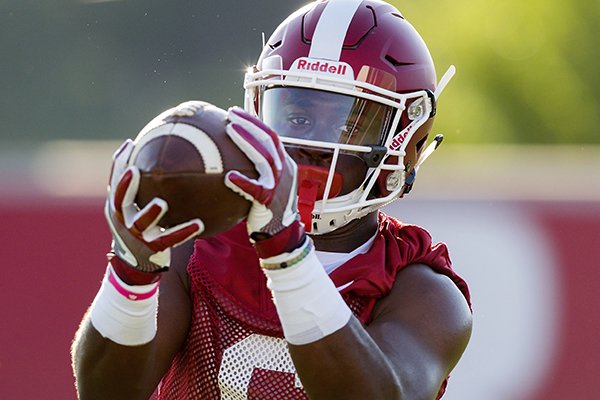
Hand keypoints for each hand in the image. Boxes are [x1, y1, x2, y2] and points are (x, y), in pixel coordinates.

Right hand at [105, 140, 203, 273]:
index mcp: (117, 207)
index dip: (118, 164)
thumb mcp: (132, 208)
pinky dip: (185, 231)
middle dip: (125, 185)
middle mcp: (123, 220)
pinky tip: (200, 223)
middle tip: (134, 170)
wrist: (135, 264)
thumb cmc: (136, 226)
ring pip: (142, 223)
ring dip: (151, 213)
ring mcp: (137, 236)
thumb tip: (156, 152)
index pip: (114, 182)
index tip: (130, 144)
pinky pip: (171, 239)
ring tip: (161, 203)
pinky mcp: (154, 248)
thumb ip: (140, 186)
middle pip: (120, 201)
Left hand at [224, 107, 304, 256]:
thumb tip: (230, 156)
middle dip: (250, 123)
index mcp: (285, 164)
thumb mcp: (268, 184)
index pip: (271, 136)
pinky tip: (229, 176)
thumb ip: (256, 170)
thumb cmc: (268, 208)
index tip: (237, 113)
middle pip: (269, 140)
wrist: (282, 234)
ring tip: (230, 129)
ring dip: (246, 141)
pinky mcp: (270, 200)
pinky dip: (243, 182)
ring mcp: (279, 184)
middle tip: (231, 114)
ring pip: (264, 158)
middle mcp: (284, 170)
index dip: (255, 122)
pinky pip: (256, 190)